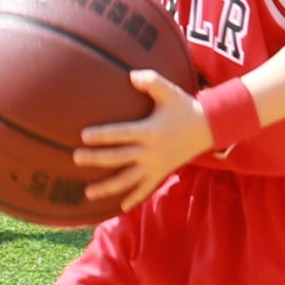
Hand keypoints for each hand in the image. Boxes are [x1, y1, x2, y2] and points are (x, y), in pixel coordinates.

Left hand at [76, 66, 212, 211]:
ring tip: (87, 193)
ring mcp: (156, 165)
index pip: (122, 134)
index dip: (103, 135)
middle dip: (97, 159)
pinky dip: (134, 198)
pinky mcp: (161, 173)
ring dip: (108, 187)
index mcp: (150, 131)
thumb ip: (151, 81)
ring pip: (128, 180)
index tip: (84, 136)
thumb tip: (131, 76)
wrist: (208, 127)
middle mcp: (151, 151)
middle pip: (119, 157)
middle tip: (75, 158)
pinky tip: (120, 208)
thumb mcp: (169, 91)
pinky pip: (146, 189)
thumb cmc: (184, 107)